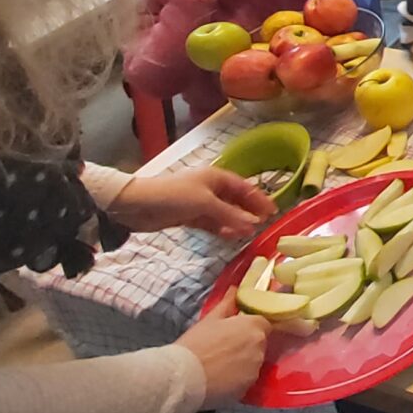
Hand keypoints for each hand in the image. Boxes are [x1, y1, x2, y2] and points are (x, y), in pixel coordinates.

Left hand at [109, 166, 276, 237]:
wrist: (138, 205)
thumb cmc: (174, 196)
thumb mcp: (205, 203)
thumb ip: (231, 214)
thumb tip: (254, 224)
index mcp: (216, 177)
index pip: (244, 187)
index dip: (259, 198)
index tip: (273, 212)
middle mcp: (209, 187)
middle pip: (235, 199)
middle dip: (248, 211)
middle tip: (263, 225)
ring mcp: (199, 202)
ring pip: (224, 213)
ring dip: (235, 222)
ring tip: (247, 234)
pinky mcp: (189, 216)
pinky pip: (211, 222)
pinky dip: (221, 228)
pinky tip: (230, 236)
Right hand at [178, 293, 271, 407]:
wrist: (184, 376)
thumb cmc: (195, 344)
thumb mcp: (210, 319)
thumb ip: (227, 303)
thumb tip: (235, 289)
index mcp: (253, 325)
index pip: (263, 323)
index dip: (250, 327)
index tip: (237, 331)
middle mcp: (260, 345)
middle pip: (260, 342)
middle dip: (247, 343)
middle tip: (226, 347)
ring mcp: (256, 367)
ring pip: (255, 361)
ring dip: (244, 361)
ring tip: (222, 364)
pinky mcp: (249, 385)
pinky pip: (247, 378)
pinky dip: (239, 377)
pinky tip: (222, 377)